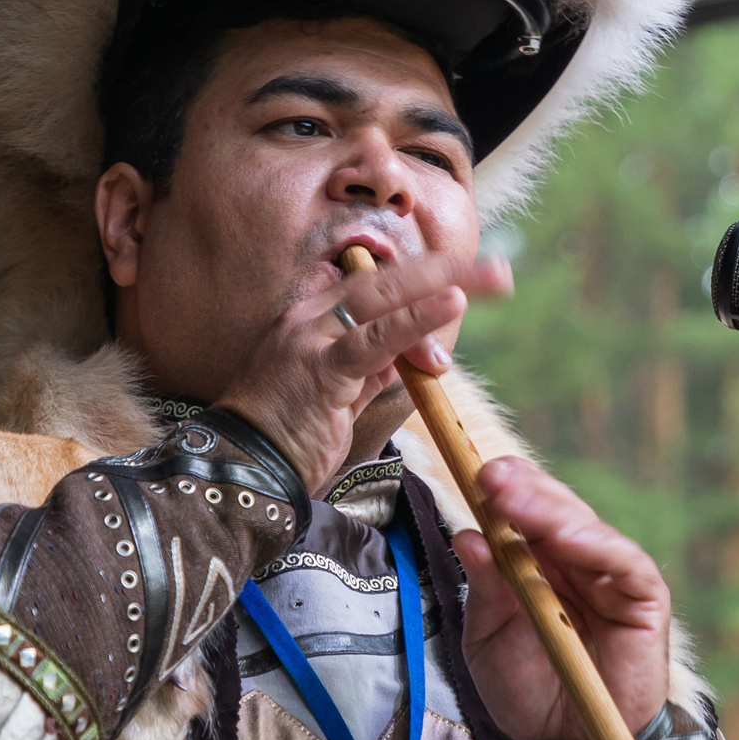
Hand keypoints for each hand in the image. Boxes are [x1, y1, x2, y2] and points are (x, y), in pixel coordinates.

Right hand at [214, 250, 509, 490]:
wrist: (241, 470)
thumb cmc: (285, 437)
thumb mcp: (338, 392)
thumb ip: (372, 366)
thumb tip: (412, 350)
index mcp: (312, 318)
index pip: (377, 288)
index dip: (425, 283)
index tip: (469, 280)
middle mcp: (310, 317)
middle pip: (387, 280)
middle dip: (445, 270)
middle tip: (497, 270)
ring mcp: (312, 338)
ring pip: (386, 297)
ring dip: (443, 283)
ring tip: (491, 278)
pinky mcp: (321, 368)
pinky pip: (376, 338)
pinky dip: (416, 319)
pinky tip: (451, 302)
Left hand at [451, 456, 670, 739]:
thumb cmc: (528, 692)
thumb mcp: (489, 641)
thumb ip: (484, 590)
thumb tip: (466, 535)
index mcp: (536, 564)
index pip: (523, 514)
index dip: (502, 491)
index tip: (474, 474)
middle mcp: (574, 562)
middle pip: (552, 510)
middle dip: (521, 489)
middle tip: (489, 475)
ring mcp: (610, 576)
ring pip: (585, 526)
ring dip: (549, 508)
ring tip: (514, 497)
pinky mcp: (643, 597)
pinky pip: (624, 560)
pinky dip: (595, 544)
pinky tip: (565, 537)